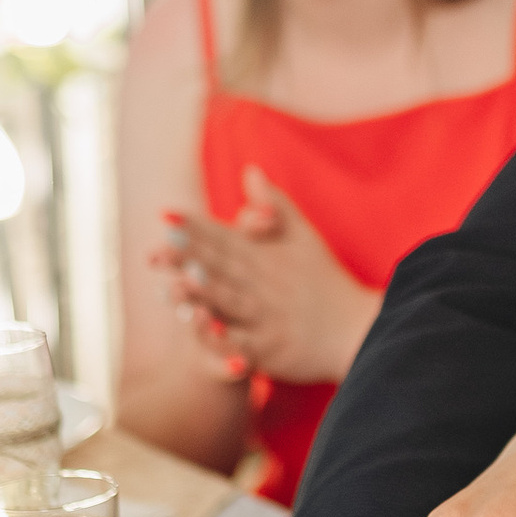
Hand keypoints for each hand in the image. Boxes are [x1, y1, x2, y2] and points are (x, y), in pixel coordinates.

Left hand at [155, 175, 380, 384]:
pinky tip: (206, 330)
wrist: (359, 328)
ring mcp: (268, 315)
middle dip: (188, 258)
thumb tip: (249, 169)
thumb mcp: (305, 236)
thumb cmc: (326, 282)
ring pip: (231, 301)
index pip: (226, 237)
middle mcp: (265, 283)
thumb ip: (275, 205)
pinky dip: (227, 338)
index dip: (195, 227)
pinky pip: (246, 343)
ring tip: (172, 284)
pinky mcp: (273, 347)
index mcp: (268, 257)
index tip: (165, 215)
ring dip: (202, 293)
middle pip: (221, 267)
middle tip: (155, 248)